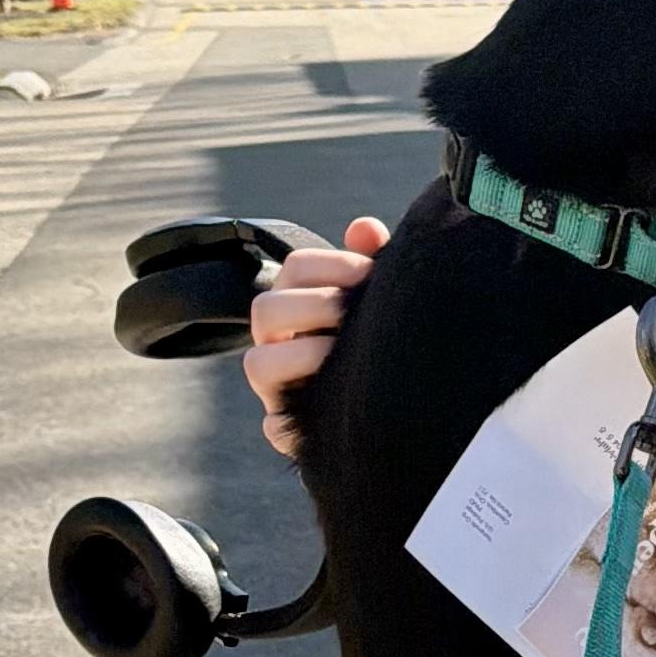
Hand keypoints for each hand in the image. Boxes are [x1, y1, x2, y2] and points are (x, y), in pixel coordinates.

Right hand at [244, 214, 385, 452]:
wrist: (397, 405)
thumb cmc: (381, 339)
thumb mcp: (380, 301)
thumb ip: (372, 263)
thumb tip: (364, 228)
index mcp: (298, 301)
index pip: (297, 268)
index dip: (332, 265)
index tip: (370, 274)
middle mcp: (277, 340)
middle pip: (267, 309)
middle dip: (315, 307)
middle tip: (354, 314)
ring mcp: (276, 385)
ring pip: (258, 363)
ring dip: (302, 355)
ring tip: (343, 356)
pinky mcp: (286, 428)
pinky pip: (273, 426)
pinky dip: (294, 419)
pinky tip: (337, 407)